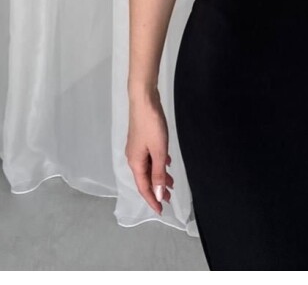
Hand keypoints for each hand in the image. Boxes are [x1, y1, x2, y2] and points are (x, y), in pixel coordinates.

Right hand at [125, 88, 173, 213]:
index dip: (152, 200)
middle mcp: (133, 157)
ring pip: (149, 167)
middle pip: (145, 179)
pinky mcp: (141, 138)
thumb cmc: (151, 125)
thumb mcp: (158, 151)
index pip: (143, 187)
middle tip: (169, 197)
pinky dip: (158, 162)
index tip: (161, 210)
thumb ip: (158, 173)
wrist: (144, 99)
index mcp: (135, 163)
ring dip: (159, 175)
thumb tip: (157, 194)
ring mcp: (136, 147)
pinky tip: (167, 161)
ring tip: (171, 182)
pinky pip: (150, 156)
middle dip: (157, 189)